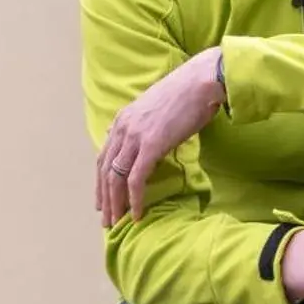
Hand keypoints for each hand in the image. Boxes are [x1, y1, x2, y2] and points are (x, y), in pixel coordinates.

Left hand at [96, 48, 225, 224]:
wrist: (202, 81)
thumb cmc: (189, 92)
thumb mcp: (159, 107)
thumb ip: (146, 123)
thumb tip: (144, 136)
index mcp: (123, 119)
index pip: (104, 156)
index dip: (101, 180)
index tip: (102, 199)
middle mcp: (123, 128)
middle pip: (105, 170)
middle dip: (104, 197)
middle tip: (106, 219)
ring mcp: (135, 137)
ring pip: (115, 178)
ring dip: (115, 203)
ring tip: (117, 222)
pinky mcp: (151, 145)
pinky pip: (135, 179)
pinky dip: (134, 199)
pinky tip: (136, 213)